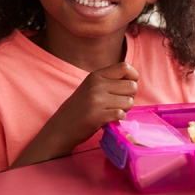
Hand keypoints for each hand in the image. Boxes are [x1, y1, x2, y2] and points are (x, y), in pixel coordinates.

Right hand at [11, 62, 137, 167]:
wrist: (60, 128)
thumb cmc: (80, 108)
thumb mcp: (92, 87)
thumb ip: (109, 81)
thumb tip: (134, 80)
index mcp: (96, 75)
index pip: (125, 67)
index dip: (133, 76)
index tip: (129, 86)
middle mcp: (97, 85)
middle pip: (132, 86)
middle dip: (130, 97)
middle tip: (119, 104)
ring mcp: (96, 100)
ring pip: (129, 102)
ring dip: (125, 109)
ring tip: (111, 112)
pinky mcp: (97, 116)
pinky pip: (121, 114)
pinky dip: (119, 119)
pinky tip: (108, 119)